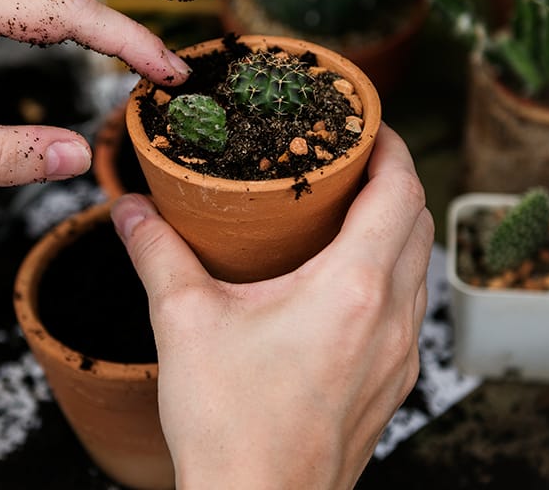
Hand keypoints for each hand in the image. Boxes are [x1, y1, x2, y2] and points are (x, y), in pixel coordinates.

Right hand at [111, 124, 432, 488]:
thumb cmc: (229, 426)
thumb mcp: (183, 323)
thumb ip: (157, 253)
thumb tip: (130, 208)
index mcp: (353, 288)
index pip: (400, 190)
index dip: (390, 145)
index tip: (365, 123)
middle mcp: (392, 319)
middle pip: (418, 222)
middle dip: (392, 180)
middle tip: (347, 160)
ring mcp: (400, 358)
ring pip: (418, 268)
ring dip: (394, 229)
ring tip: (344, 213)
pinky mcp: (392, 387)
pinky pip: (408, 311)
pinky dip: (389, 276)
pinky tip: (342, 284)